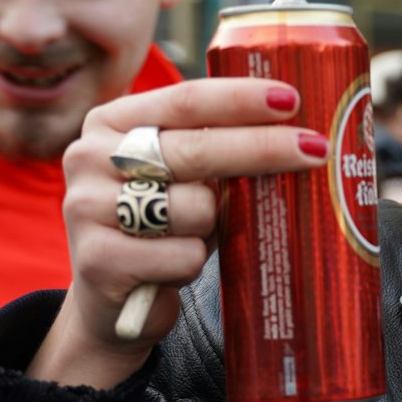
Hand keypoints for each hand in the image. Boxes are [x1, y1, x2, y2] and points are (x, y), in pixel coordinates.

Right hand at [29, 79, 324, 389]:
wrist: (111, 302)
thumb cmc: (164, 229)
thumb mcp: (188, 180)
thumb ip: (219, 152)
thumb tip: (301, 135)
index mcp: (111, 122)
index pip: (185, 100)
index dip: (241, 99)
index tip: (291, 99)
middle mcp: (90, 156)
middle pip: (195, 148)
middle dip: (263, 148)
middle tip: (316, 150)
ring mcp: (86, 207)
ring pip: (194, 208)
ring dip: (214, 227)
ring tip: (194, 238)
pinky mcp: (97, 259)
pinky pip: (184, 255)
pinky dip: (193, 263)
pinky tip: (172, 269)